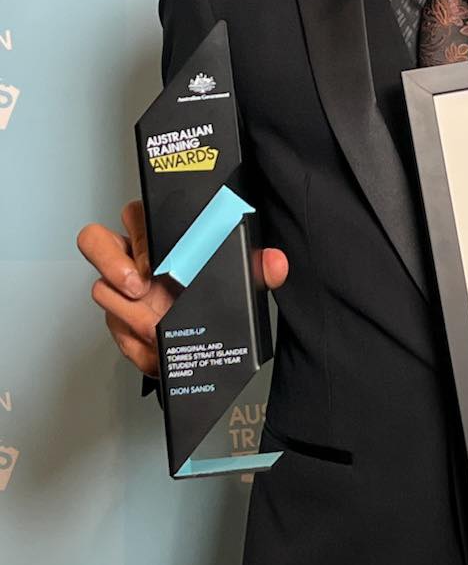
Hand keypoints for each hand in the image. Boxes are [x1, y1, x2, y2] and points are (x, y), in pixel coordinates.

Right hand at [79, 199, 288, 377]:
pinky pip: (114, 331)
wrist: (210, 339)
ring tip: (155, 327)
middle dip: (111, 265)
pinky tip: (155, 350)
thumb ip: (262, 268)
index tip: (154, 261)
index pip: (135, 214)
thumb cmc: (217, 291)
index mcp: (161, 234)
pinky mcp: (119, 321)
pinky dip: (135, 346)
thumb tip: (275, 263)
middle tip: (138, 287)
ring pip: (101, 290)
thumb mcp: (244, 277)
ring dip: (128, 313)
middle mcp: (133, 256)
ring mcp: (121, 288)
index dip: (139, 234)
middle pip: (94, 241)